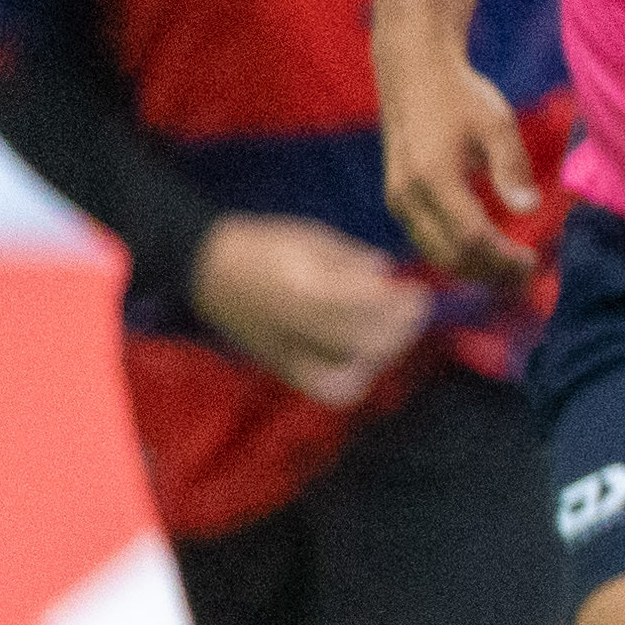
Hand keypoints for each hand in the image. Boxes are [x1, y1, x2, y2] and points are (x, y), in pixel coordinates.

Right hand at [187, 212, 437, 402]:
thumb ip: (354, 260)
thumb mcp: (312, 238)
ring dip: (384, 352)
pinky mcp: (282, 367)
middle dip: (402, 328)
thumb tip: (388, 276)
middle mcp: (300, 326)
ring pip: (355, 370)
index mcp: (308, 288)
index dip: (404, 304)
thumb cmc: (260, 245)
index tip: (419, 292)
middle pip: (370, 342)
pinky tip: (365, 358)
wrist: (205, 268)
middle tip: (413, 310)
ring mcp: (289, 352)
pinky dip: (355, 378)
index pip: (373, 308)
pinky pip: (328, 387)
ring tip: (391, 331)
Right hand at [374, 37, 547, 284]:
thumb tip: (530, 209)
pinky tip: (487, 251)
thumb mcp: (496, 124)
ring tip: (511, 269)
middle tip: (527, 273)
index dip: (502, 259)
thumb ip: (511, 168)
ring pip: (435, 253)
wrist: (414, 73)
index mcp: (434, 177)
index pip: (470, 238)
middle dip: (490, 272)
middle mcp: (408, 194)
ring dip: (473, 268)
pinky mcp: (398, 198)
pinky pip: (426, 240)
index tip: (533, 263)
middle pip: (450, 256)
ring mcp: (398, 198)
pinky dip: (456, 253)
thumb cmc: (461, 96)